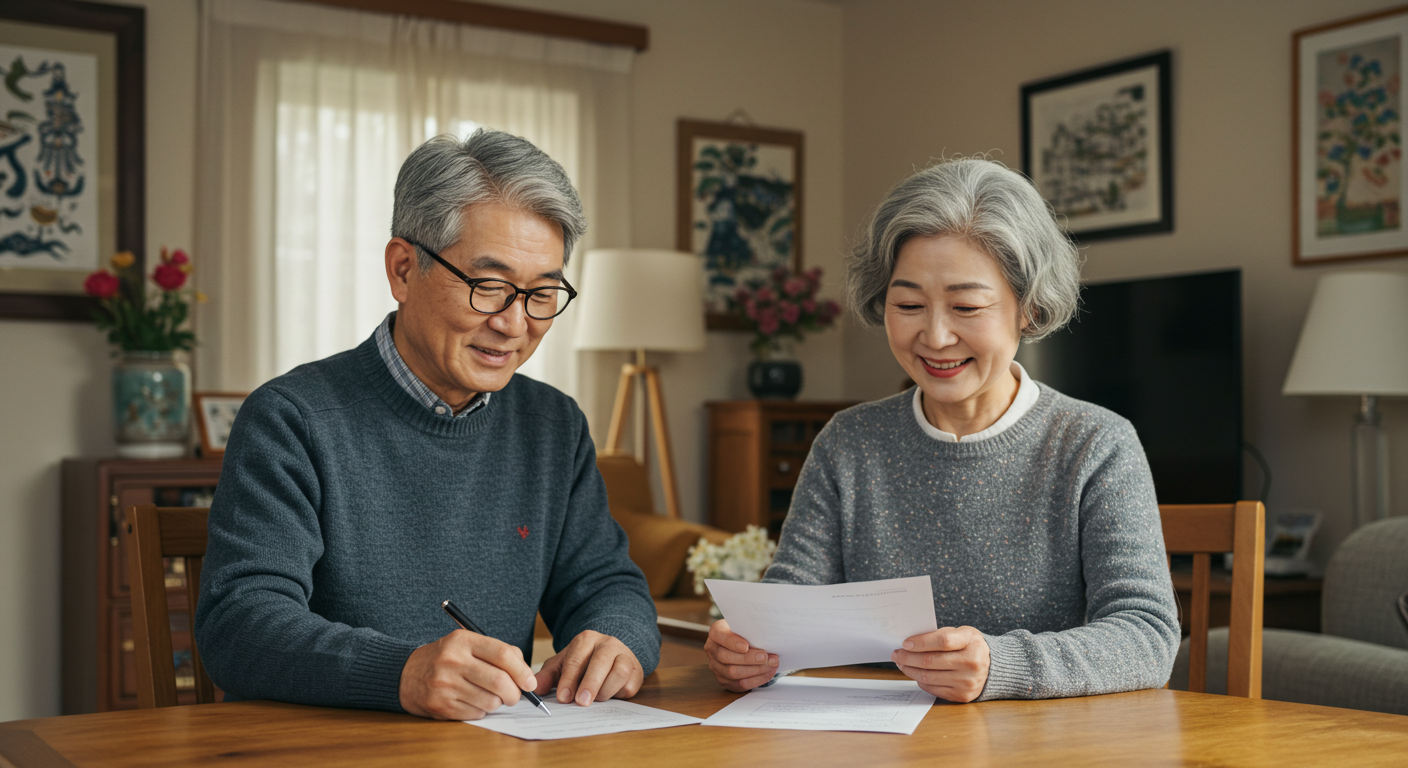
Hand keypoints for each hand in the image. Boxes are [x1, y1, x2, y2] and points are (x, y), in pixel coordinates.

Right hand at [399, 629, 536, 719]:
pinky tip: (472, 701)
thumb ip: (497, 652)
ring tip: (490, 696)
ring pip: (490, 701)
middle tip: (515, 695)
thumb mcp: (466, 644)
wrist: (406, 674)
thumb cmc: (445, 658)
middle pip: (499, 681)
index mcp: (462, 640)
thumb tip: (526, 674)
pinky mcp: (441, 706)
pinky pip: (476, 713)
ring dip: (497, 703)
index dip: (522, 670)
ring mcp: (445, 685)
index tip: (530, 682)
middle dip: (515, 693)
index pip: (502, 654)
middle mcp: (452, 661)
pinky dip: (481, 711)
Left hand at [534, 630, 642, 706]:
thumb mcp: (562, 665)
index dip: (569, 679)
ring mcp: (624, 656)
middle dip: (590, 683)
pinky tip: (609, 696)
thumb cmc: (584, 662)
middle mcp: (608, 644)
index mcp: (586, 640)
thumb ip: (548, 676)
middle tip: (581, 702)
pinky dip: (619, 694)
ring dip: (606, 690)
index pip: (576, 658)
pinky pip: (630, 684)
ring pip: (620, 671)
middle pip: (600, 662)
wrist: (610, 655)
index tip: (563, 697)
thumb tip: (536, 688)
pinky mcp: (636, 671)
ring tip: (595, 699)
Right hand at [704, 619, 778, 691]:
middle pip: (725, 657)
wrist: (741, 644)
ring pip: (733, 673)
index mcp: (716, 632)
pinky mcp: (724, 681)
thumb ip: (751, 630)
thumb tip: (766, 638)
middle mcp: (712, 649)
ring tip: (772, 664)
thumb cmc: (745, 633)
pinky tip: (768, 672)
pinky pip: (740, 684)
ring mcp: (716, 667)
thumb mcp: (745, 626)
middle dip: (748, 659)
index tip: (746, 646)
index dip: (732, 642)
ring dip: (755, 670)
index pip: (719, 636)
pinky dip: (757, 679)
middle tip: (765, 657)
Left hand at [890, 626, 990, 702]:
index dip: (921, 642)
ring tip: (902, 664)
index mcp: (971, 642)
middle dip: (908, 657)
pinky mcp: (962, 695)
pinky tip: (915, 673)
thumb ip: (940, 635)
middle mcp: (972, 663)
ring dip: (910, 670)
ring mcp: (967, 681)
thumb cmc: (971, 646)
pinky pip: (933, 688)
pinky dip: (920, 681)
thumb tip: (910, 643)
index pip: (942, 641)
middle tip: (896, 654)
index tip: (905, 643)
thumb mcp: (962, 633)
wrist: (992, 668)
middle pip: (931, 661)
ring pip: (928, 677)